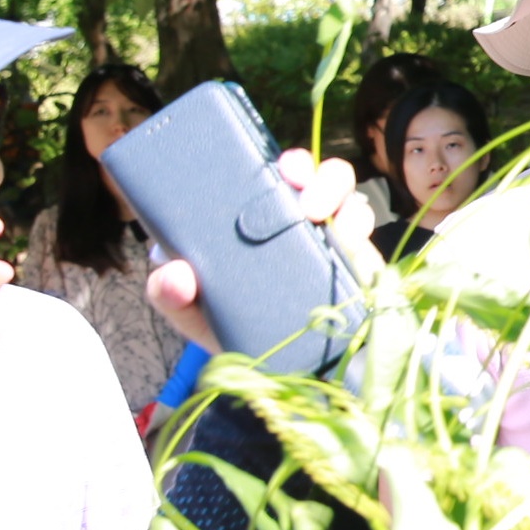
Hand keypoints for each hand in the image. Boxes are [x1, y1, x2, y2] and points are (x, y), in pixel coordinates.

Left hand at [146, 149, 378, 353]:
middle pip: (307, 172)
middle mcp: (284, 215)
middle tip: (305, 202)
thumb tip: (177, 273)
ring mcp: (319, 233)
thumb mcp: (185, 309)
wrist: (269, 366)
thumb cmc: (222, 324)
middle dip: (313, 173)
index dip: (273, 163)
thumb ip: (167, 292)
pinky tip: (349, 243)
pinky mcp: (350, 255)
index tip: (280, 171)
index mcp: (244, 215)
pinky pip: (362, 225)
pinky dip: (358, 225)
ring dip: (338, 195)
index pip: (260, 173)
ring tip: (327, 222)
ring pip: (342, 190)